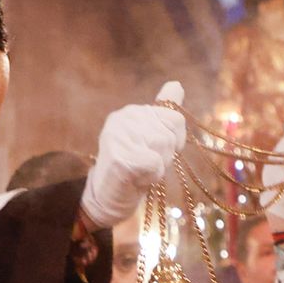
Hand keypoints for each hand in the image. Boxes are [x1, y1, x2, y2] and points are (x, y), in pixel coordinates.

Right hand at [80, 81, 185, 227]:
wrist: (107, 198)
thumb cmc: (133, 168)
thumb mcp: (149, 135)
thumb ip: (162, 112)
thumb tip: (177, 84)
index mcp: (131, 112)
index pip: (175, 118)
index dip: (174, 140)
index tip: (155, 151)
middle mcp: (122, 118)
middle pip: (170, 134)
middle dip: (165, 155)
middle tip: (145, 164)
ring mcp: (119, 136)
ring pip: (163, 147)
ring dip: (158, 166)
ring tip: (140, 171)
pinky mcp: (120, 157)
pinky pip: (155, 164)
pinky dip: (151, 176)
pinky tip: (136, 178)